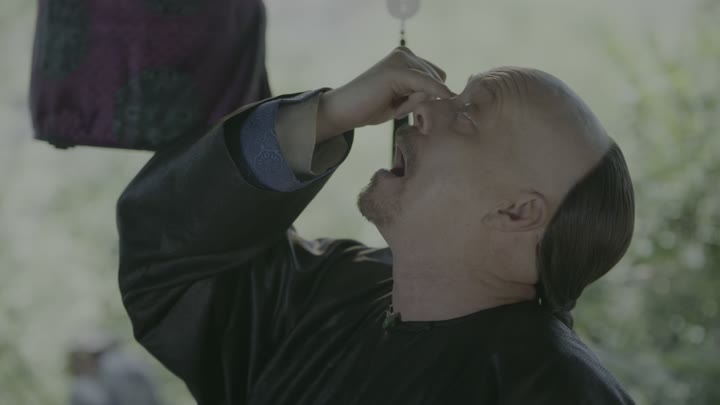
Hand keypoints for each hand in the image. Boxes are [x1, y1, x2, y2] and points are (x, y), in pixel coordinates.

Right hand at [316, 47, 452, 142]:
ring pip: (431, 82)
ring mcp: (400, 59)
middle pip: (437, 78)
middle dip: (425, 97)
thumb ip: (422, 94)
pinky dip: (434, 92)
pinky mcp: (396, 70)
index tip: (415, 110)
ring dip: (418, 101)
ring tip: (391, 105)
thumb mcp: (402, 101)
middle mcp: (404, 54)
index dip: (432, 94)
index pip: (436, 76)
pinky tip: (442, 98)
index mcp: (406, 59)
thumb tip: (446, 92)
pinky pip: (424, 83)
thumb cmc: (371, 108)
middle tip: (396, 108)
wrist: (344, 110)